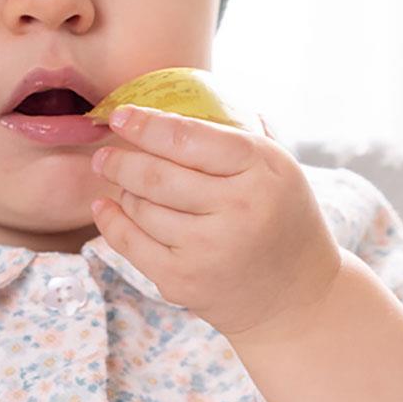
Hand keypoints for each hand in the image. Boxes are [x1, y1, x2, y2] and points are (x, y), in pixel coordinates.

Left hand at [88, 106, 343, 340]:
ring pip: (141, 207)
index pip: (190, 139)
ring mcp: (208, 249)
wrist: (297, 297)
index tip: (120, 116)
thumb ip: (235, 137)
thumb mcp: (278, 168)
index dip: (147, 125)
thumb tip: (174, 104)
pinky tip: (105, 206)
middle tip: (104, 151)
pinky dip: (111, 221)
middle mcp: (237, 209)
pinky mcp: (184, 281)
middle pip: (157, 175)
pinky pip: (130, 243)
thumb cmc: (282, 220)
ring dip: (122, 189)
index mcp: (262, 170)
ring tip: (117, 179)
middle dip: (120, 159)